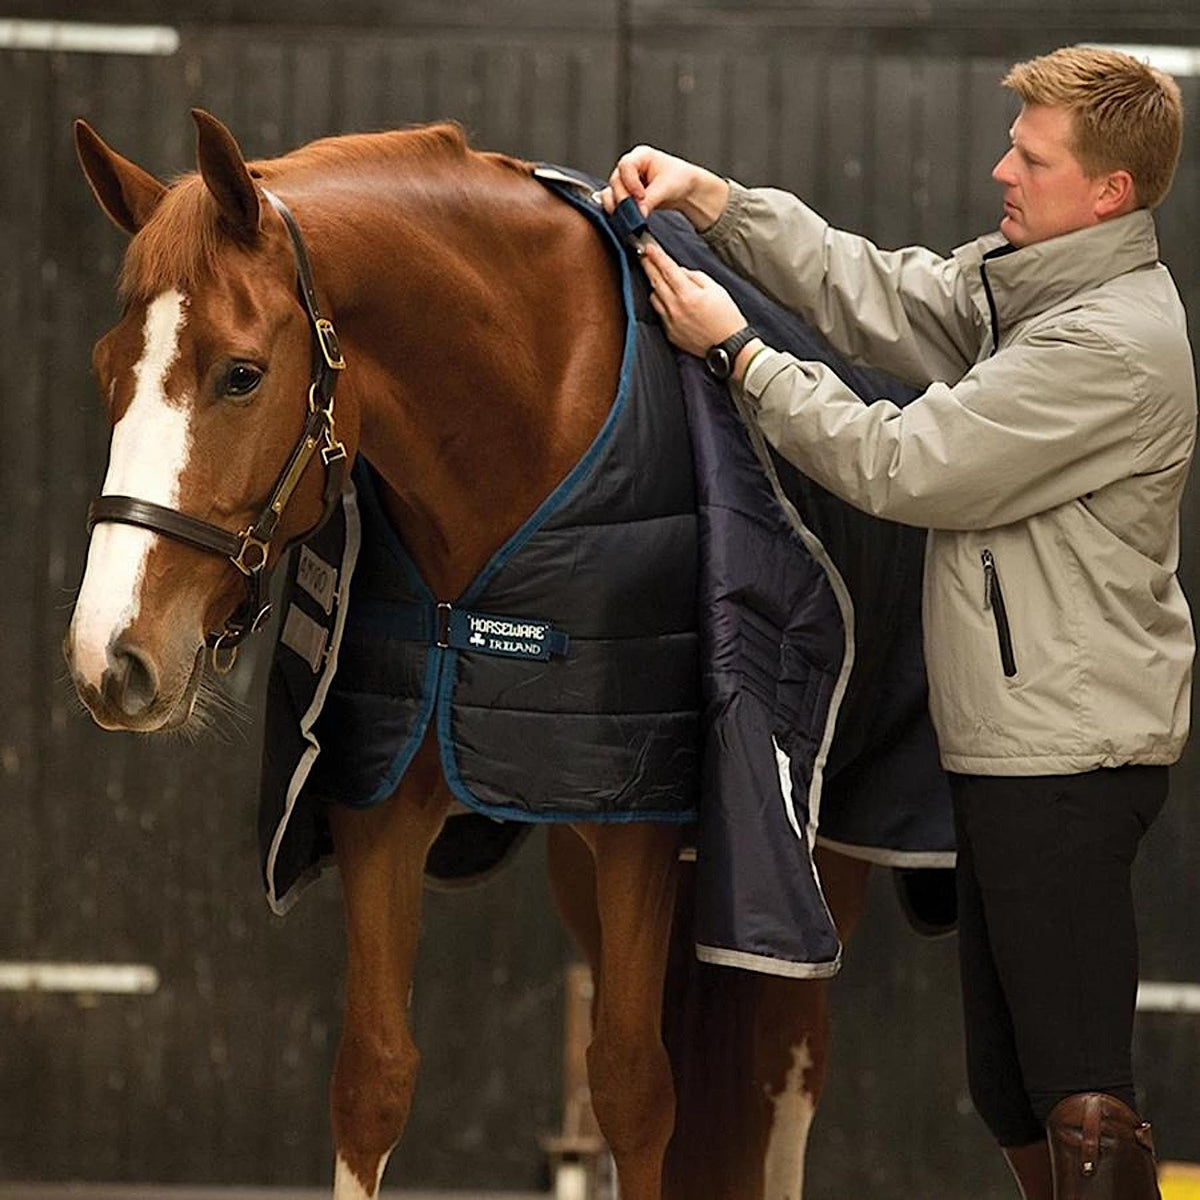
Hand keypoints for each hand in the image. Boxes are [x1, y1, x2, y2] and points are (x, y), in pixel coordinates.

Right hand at [600, 145, 729, 229]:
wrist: (685, 189)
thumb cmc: (679, 179)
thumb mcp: (666, 188)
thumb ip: (650, 200)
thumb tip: (638, 213)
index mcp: (640, 155)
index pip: (625, 166)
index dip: (630, 183)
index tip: (641, 197)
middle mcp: (630, 167)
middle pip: (616, 181)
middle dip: (624, 198)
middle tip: (635, 211)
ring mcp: (625, 181)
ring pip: (611, 192)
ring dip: (619, 206)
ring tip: (632, 216)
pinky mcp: (625, 194)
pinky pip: (613, 202)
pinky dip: (618, 211)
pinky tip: (628, 217)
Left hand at [640, 241, 746, 358]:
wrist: (730, 346)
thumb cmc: (727, 316)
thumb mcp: (716, 289)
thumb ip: (695, 277)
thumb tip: (679, 271)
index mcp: (688, 294)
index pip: (667, 269)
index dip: (656, 256)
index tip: (648, 246)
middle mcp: (675, 308)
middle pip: (655, 281)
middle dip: (648, 265)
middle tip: (642, 253)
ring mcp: (670, 322)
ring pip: (653, 297)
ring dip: (654, 284)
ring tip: (656, 275)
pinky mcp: (669, 333)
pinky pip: (659, 312)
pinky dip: (660, 302)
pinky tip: (665, 297)